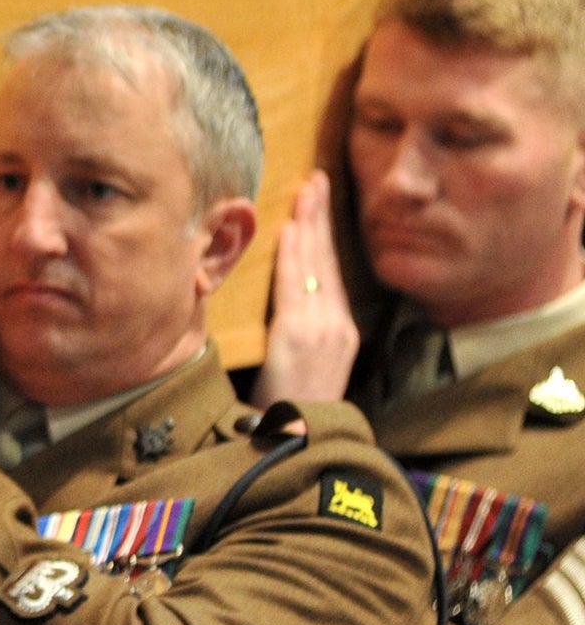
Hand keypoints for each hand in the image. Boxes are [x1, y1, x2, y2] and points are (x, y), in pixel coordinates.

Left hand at [251, 170, 359, 407]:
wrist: (301, 444)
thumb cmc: (291, 413)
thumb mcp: (301, 372)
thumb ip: (297, 339)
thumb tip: (284, 313)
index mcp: (340, 333)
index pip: (332, 275)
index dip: (326, 239)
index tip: (318, 207)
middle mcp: (338, 326)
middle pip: (329, 261)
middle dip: (322, 218)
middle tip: (316, 180)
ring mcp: (324, 330)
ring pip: (316, 266)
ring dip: (310, 224)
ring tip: (306, 190)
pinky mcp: (302, 336)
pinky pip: (297, 286)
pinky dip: (295, 255)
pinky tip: (292, 227)